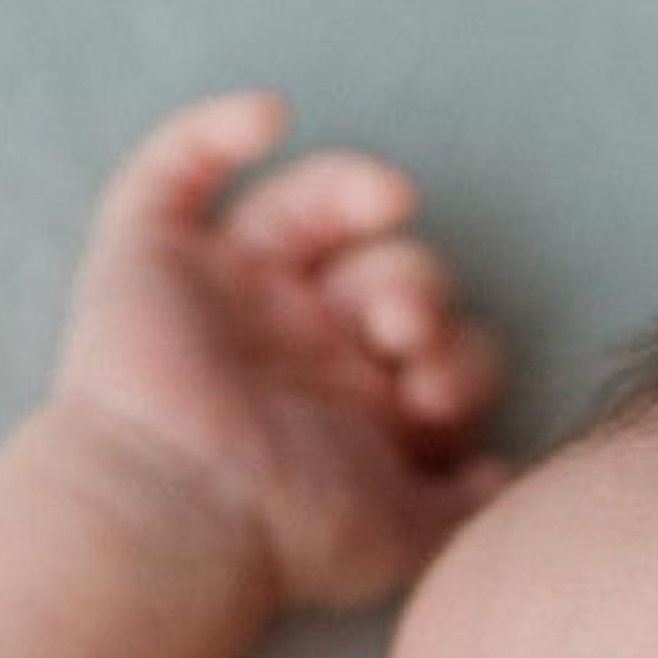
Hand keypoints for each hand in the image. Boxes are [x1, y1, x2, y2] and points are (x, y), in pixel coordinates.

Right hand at [53, 88, 517, 610]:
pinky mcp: (148, 261)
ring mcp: (227, 295)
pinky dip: (214, 130)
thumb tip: (509, 477)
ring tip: (388, 200)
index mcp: (361, 399)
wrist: (178, 528)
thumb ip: (466, 504)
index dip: (460, 353)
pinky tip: (270, 116)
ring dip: (352, 193)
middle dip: (414, 286)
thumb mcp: (404, 538)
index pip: (441, 341)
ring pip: (305, 209)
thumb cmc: (284, 540)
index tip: (438, 395)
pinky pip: (173, 171)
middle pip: (390, 269)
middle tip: (402, 328)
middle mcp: (300, 341)